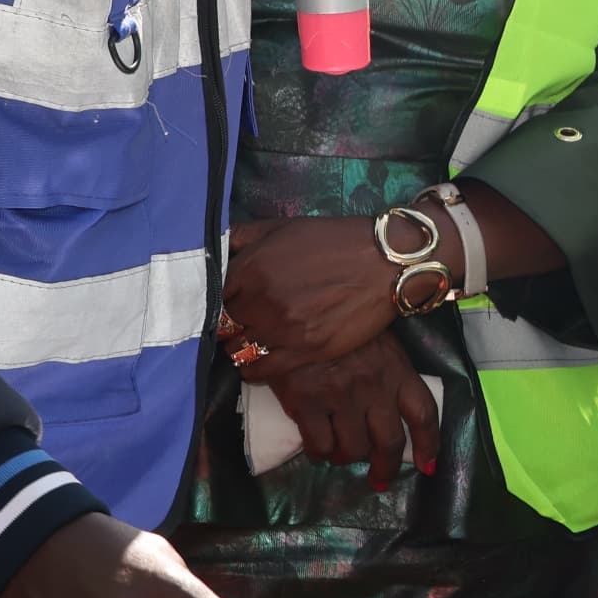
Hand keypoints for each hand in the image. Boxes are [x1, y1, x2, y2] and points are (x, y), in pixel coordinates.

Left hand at [220, 214, 402, 367]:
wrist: (387, 262)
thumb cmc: (334, 240)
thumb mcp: (282, 227)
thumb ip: (241, 236)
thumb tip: (213, 248)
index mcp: (251, 268)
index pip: (211, 295)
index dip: (215, 300)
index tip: (223, 304)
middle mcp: (262, 300)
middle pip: (223, 324)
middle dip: (228, 324)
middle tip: (236, 323)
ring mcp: (284, 328)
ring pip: (238, 349)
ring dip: (238, 347)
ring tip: (248, 342)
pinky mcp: (306, 351)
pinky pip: (261, 370)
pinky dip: (253, 369)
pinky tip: (256, 362)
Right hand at [257, 337, 435, 484]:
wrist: (289, 310)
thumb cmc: (334, 324)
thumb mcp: (374, 339)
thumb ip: (388, 370)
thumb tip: (391, 410)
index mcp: (395, 368)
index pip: (423, 413)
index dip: (429, 443)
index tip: (427, 464)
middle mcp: (373, 385)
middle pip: (390, 441)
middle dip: (385, 467)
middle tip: (379, 479)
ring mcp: (340, 395)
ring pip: (353, 449)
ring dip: (346, 458)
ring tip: (339, 452)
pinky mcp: (306, 402)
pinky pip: (320, 446)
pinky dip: (319, 454)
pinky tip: (316, 448)